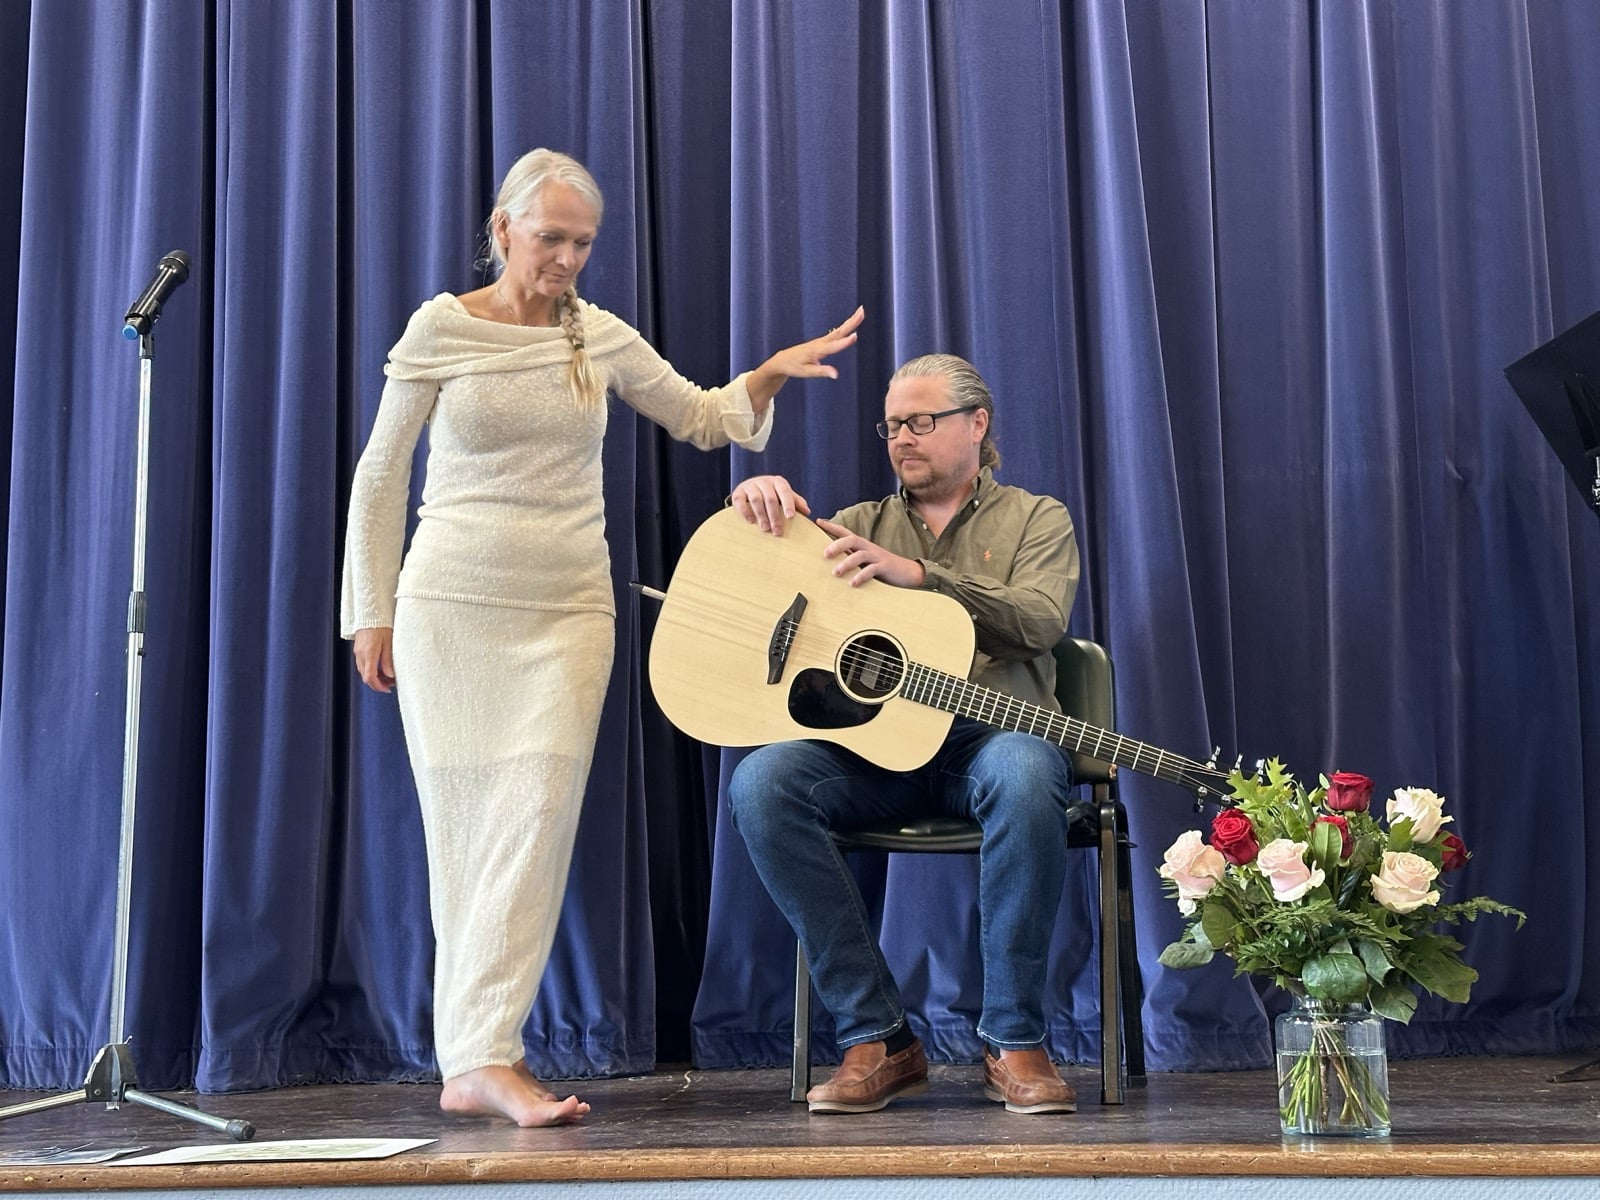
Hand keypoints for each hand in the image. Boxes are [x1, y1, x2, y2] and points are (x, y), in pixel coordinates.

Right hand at [354, 627, 396, 691]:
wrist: (370, 613)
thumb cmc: (381, 625)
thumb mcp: (389, 643)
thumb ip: (388, 660)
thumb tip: (390, 675)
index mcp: (369, 653)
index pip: (370, 677)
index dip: (378, 686)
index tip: (387, 689)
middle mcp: (361, 654)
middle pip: (366, 677)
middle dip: (377, 684)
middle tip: (390, 685)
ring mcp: (358, 652)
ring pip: (363, 671)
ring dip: (374, 677)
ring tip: (388, 676)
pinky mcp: (358, 649)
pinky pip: (363, 664)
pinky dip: (371, 669)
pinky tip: (380, 667)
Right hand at [730, 475, 810, 534]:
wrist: (750, 487)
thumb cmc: (772, 494)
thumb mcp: (784, 495)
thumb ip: (796, 502)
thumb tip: (807, 511)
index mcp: (778, 482)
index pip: (784, 491)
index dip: (788, 503)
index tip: (791, 517)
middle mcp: (764, 481)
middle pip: (770, 498)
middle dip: (774, 516)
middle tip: (777, 532)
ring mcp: (750, 486)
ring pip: (756, 499)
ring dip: (761, 515)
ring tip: (765, 529)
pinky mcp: (738, 492)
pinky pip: (740, 501)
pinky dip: (745, 511)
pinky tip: (751, 521)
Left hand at [747, 305, 864, 408]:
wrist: (783, 360)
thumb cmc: (794, 367)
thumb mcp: (806, 372)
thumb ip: (822, 371)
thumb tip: (836, 374)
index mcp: (817, 350)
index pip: (833, 346)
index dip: (844, 342)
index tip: (855, 336)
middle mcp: (821, 343)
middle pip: (839, 331)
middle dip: (851, 322)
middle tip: (862, 311)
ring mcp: (822, 341)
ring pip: (839, 330)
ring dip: (851, 321)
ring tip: (861, 311)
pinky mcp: (822, 341)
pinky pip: (836, 332)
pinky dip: (845, 326)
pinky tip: (851, 322)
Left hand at [816, 518, 926, 587]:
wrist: (908, 572)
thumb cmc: (882, 567)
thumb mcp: (865, 561)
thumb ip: (851, 559)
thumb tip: (830, 563)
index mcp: (863, 545)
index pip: (846, 532)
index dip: (832, 526)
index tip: (818, 521)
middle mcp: (869, 548)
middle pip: (852, 539)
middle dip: (837, 545)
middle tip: (825, 554)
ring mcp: (877, 557)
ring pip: (860, 555)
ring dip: (846, 563)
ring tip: (836, 573)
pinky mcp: (885, 567)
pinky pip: (872, 570)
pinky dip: (861, 576)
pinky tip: (852, 583)